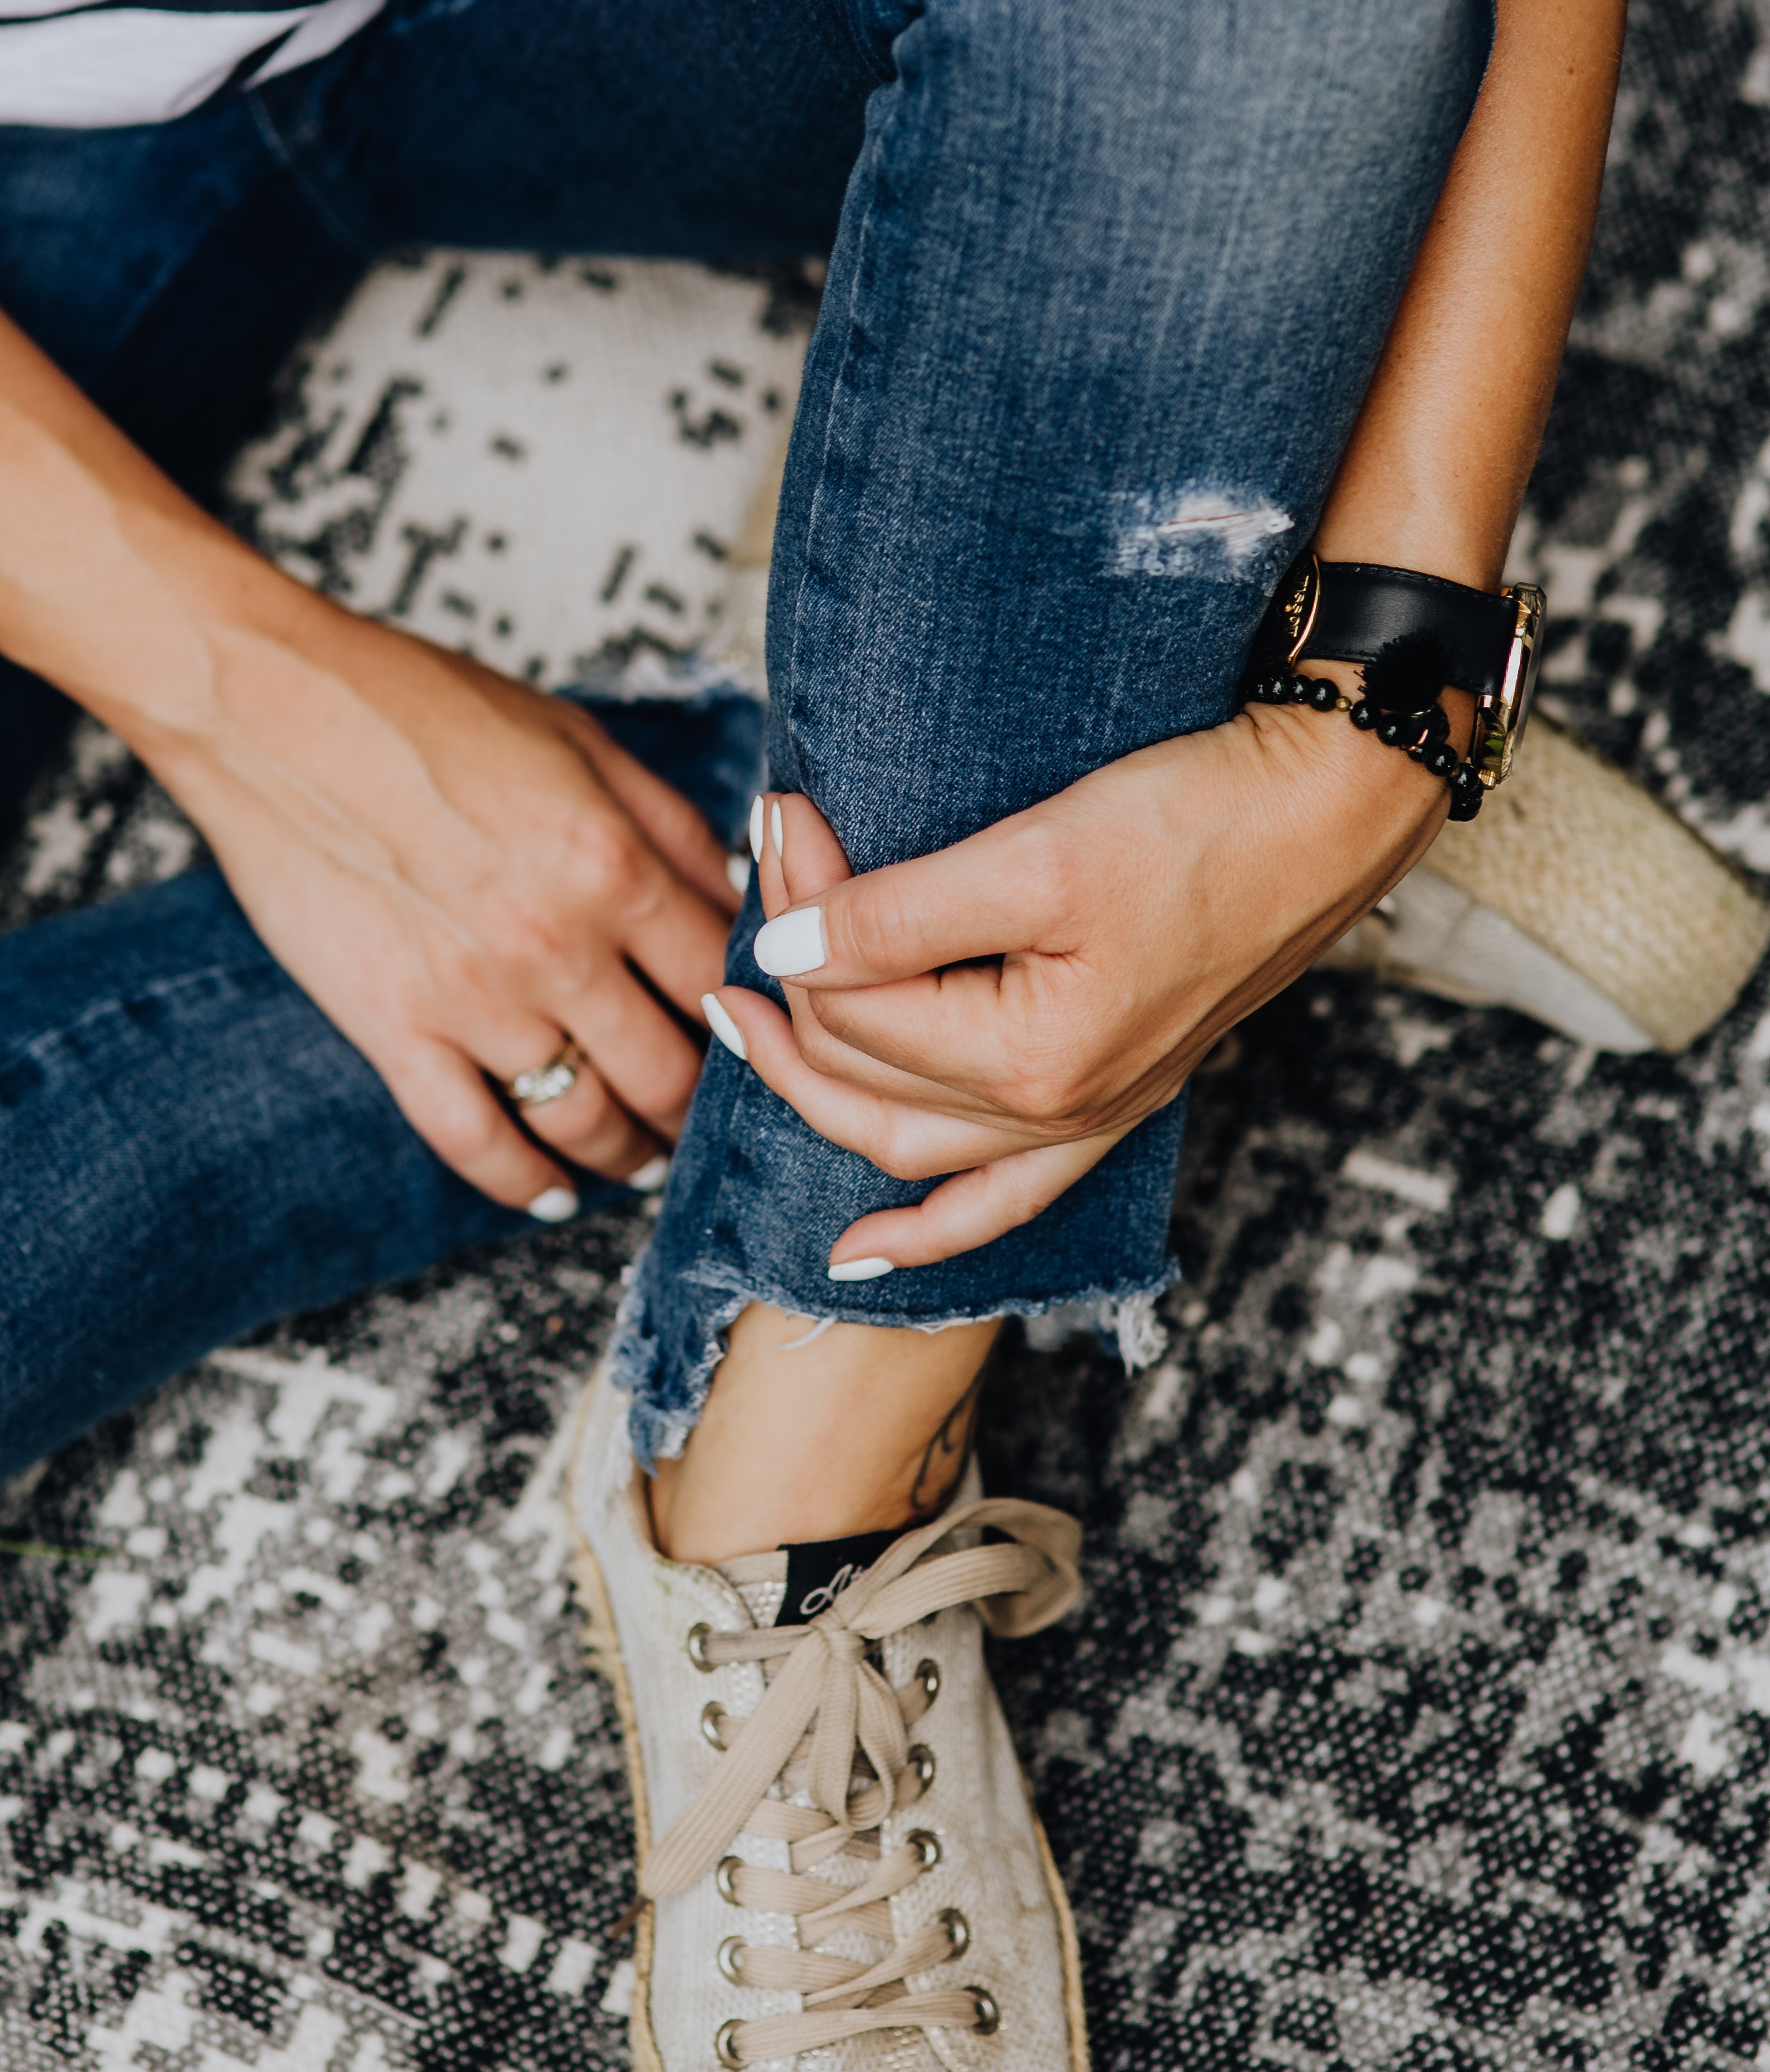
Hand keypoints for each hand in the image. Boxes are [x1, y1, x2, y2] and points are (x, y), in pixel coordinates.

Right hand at [133, 588, 736, 1211]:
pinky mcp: (393, 1029)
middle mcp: (555, 945)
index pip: (718, 980)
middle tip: (703, 1114)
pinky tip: (552, 1189)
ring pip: (583, 1120)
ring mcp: (471, 999)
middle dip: (697, 1106)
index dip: (748, 1018)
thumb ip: (668, 826)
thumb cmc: (422, 708)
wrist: (270, 710)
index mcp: (611, 864)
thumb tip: (740, 899)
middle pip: (667, 1072)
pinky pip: (475, 1140)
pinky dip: (523, 1181)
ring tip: (641, 1157)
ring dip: (628, 1154)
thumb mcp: (577, 741)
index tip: (750, 1036)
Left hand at [713, 696, 1455, 1269]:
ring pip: (904, 1137)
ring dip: (814, 1081)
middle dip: (793, 970)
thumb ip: (896, 916)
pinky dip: (928, 1237)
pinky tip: (858, 1258)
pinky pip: (1002, 1203)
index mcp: (1031, 1060)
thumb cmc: (1197, 822)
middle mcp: (1056, 1113)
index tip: (780, 813)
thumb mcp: (1035, 855)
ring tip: (745, 1016)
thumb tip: (782, 951)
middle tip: (763, 860)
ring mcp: (1085, 1118)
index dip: (799, 908)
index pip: (854, 1001)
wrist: (1326, 814)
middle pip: (864, 1066)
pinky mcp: (1111, 1102)